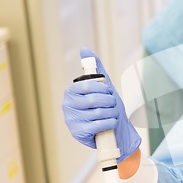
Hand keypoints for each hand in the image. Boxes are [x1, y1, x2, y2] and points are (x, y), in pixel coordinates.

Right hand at [62, 47, 140, 161]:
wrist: (115, 130)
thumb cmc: (107, 107)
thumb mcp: (104, 87)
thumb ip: (96, 69)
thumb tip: (84, 49)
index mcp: (71, 92)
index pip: (88, 85)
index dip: (103, 89)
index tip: (109, 92)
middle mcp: (67, 105)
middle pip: (93, 100)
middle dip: (109, 102)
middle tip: (113, 104)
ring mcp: (71, 120)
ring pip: (98, 113)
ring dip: (112, 113)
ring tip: (113, 114)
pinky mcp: (78, 133)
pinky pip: (98, 125)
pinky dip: (110, 123)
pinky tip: (111, 122)